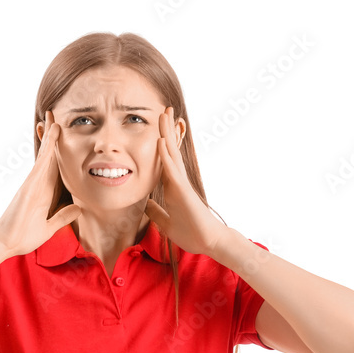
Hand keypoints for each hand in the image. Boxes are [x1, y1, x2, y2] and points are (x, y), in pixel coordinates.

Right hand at [0, 111, 81, 257]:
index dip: (59, 152)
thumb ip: (62, 217)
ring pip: (44, 156)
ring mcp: (33, 184)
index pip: (55, 168)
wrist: (7, 244)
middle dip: (52, 137)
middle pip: (48, 156)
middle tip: (55, 116)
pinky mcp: (29, 186)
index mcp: (45, 193)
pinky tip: (53, 135)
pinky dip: (48, 149)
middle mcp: (39, 184)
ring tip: (54, 118)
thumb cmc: (23, 237)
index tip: (62, 137)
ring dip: (50, 137)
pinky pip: (41, 164)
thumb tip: (78, 209)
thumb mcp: (49, 227)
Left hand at [142, 107, 228, 255]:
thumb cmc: (190, 233)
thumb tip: (146, 203)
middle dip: (165, 130)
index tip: (156, 128)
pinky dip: (166, 156)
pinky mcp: (183, 191)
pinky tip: (161, 141)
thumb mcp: (165, 222)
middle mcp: (177, 181)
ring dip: (166, 134)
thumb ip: (156, 212)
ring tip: (163, 114)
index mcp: (172, 187)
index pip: (163, 161)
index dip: (160, 145)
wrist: (208, 242)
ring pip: (171, 154)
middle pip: (169, 151)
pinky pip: (172, 170)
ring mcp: (181, 184)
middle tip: (162, 110)